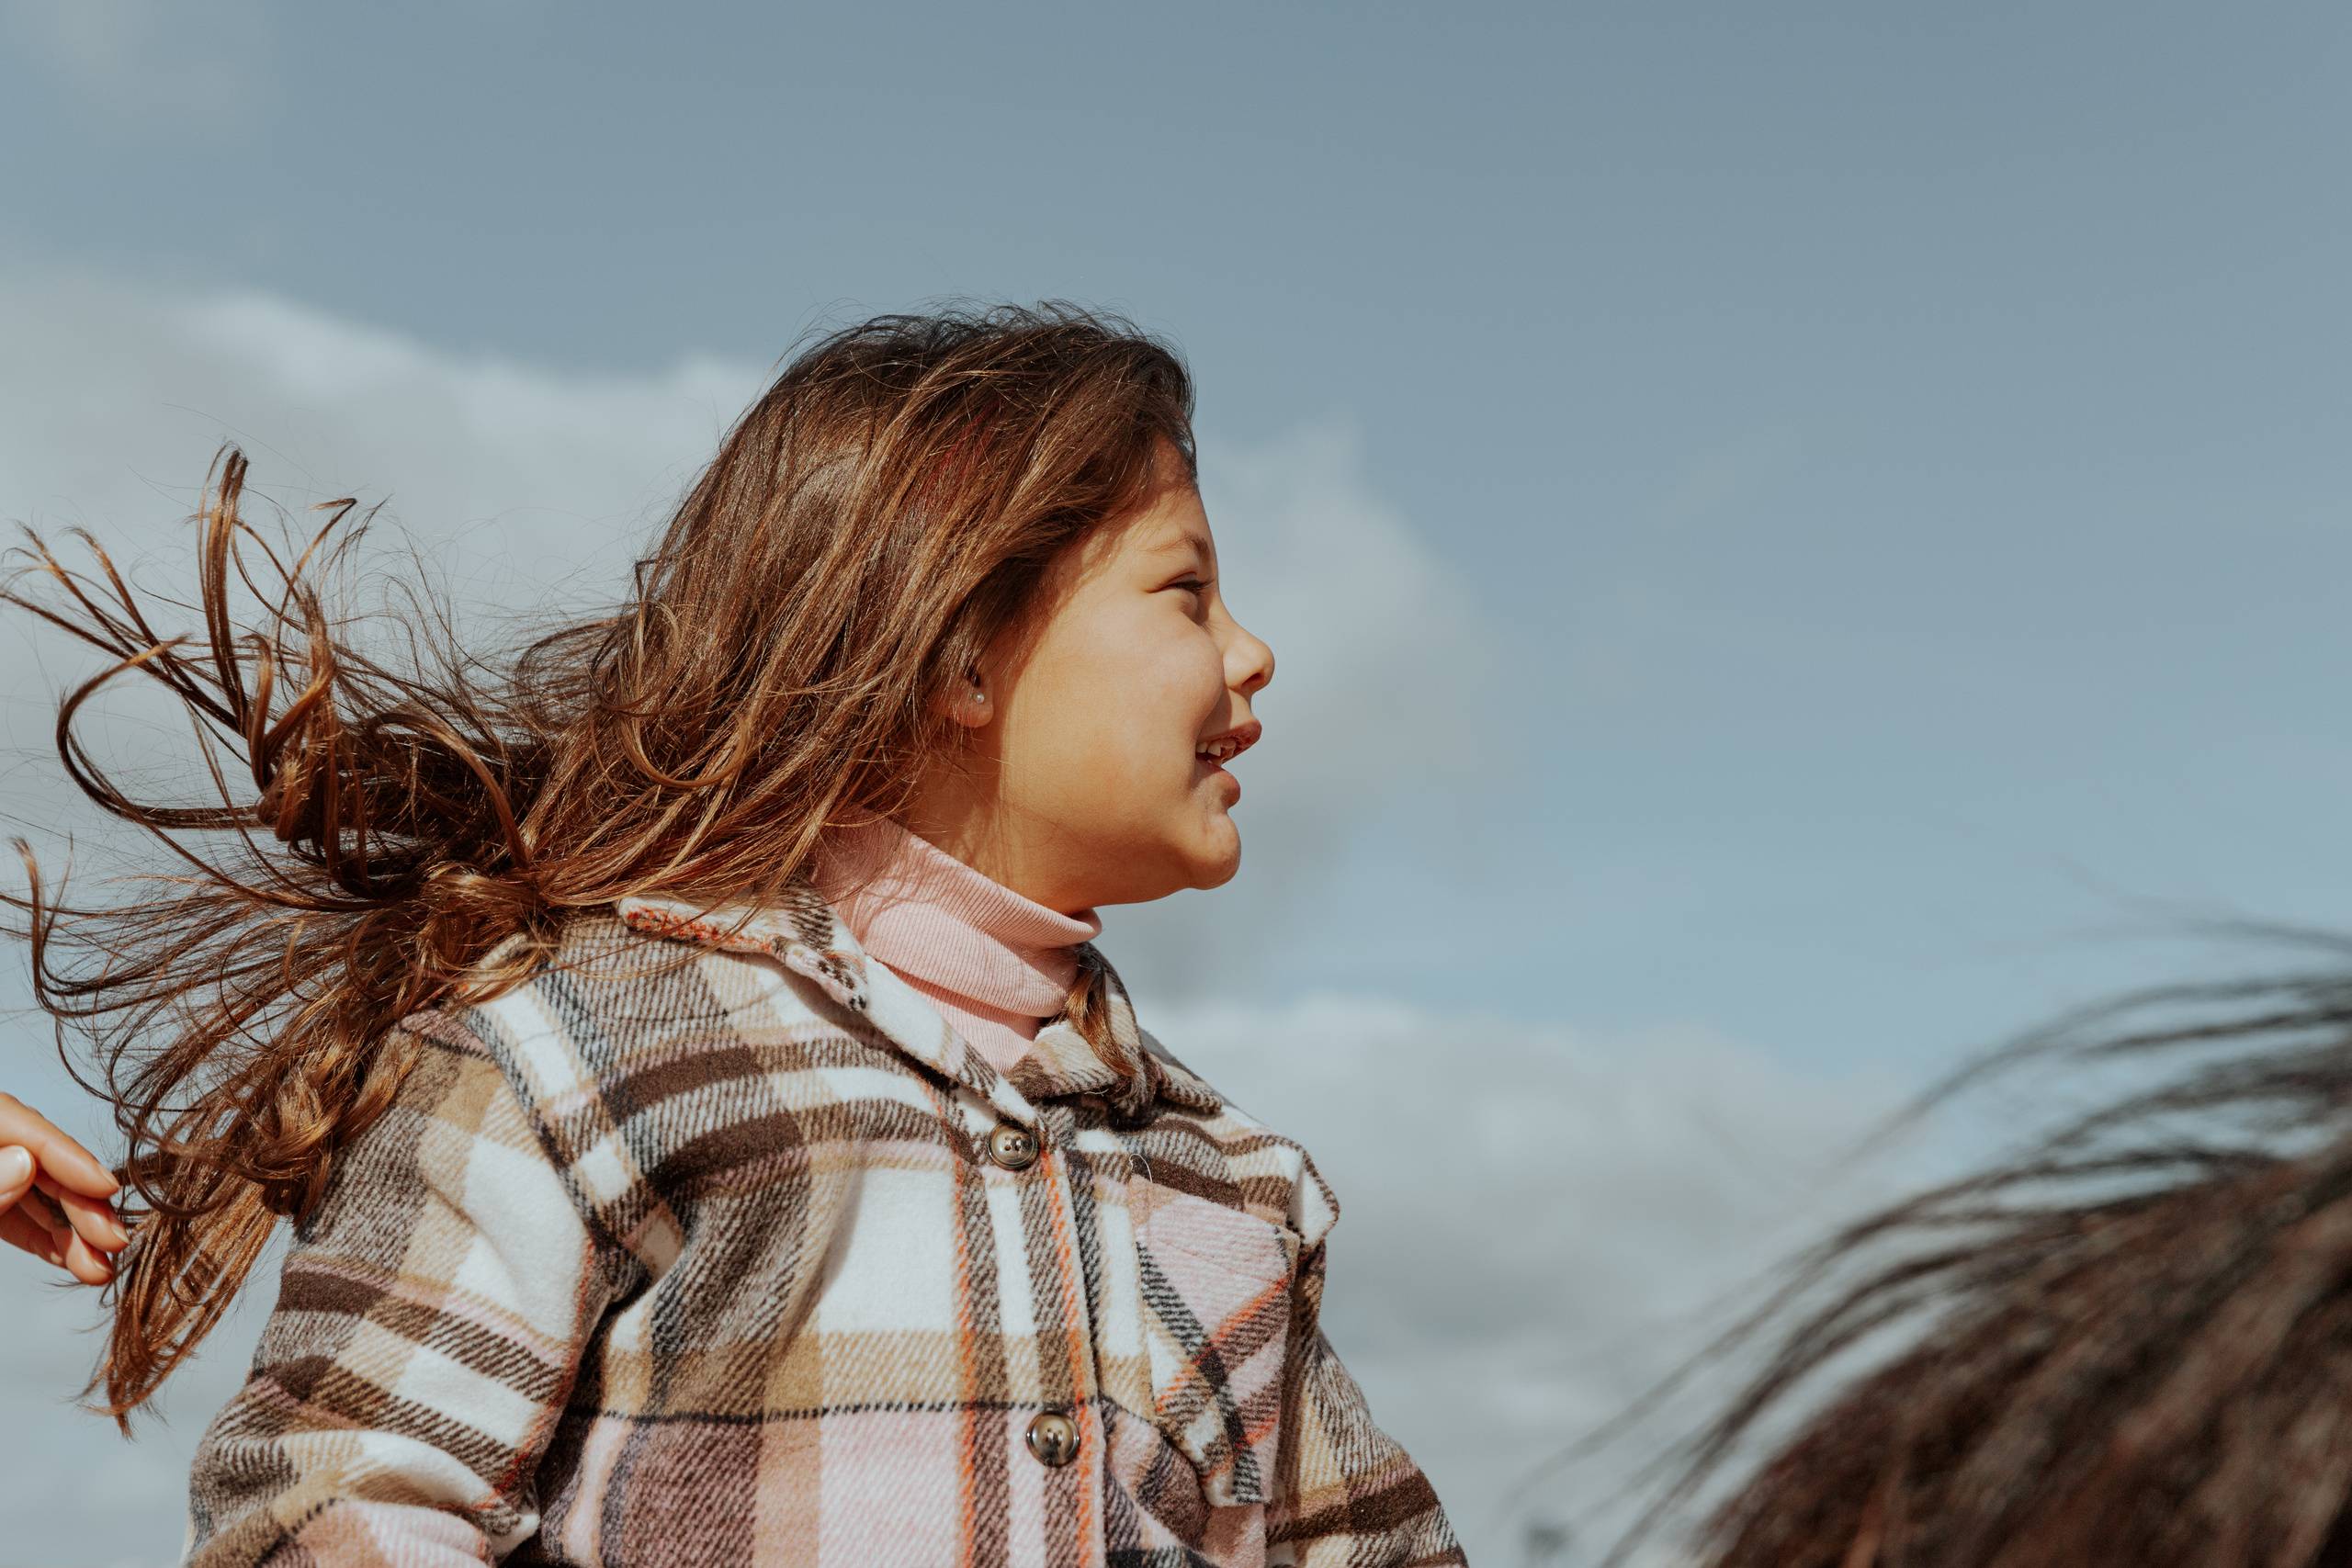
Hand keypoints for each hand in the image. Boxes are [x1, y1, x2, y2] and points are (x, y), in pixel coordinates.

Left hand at [0, 1092, 129, 1283]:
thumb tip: (26, 1161)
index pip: (23, 1128)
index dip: (69, 1156)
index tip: (108, 1188)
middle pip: (40, 1165)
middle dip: (79, 1206)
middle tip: (114, 1241)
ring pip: (35, 1196)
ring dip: (70, 1234)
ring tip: (97, 1269)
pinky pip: (18, 1218)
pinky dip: (46, 1238)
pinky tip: (73, 1259)